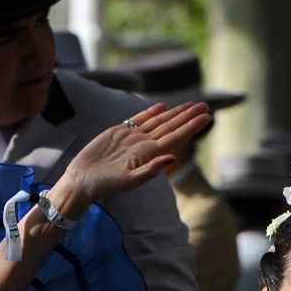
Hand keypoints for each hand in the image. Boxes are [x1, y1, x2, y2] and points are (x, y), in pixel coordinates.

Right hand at [52, 102, 213, 217]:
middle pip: (171, 126)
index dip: (192, 126)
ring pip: (158, 122)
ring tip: (189, 105)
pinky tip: (162, 107)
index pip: (176, 137)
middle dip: (188, 116)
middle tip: (204, 105)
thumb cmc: (105, 185)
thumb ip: (151, 170)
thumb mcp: (129, 181)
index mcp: (150, 155)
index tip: (207, 116)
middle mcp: (144, 145)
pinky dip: (151, 112)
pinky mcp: (119, 133)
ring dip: (174, 113)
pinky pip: (138, 120)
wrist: (82, 180)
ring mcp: (133, 138)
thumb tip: (172, 159)